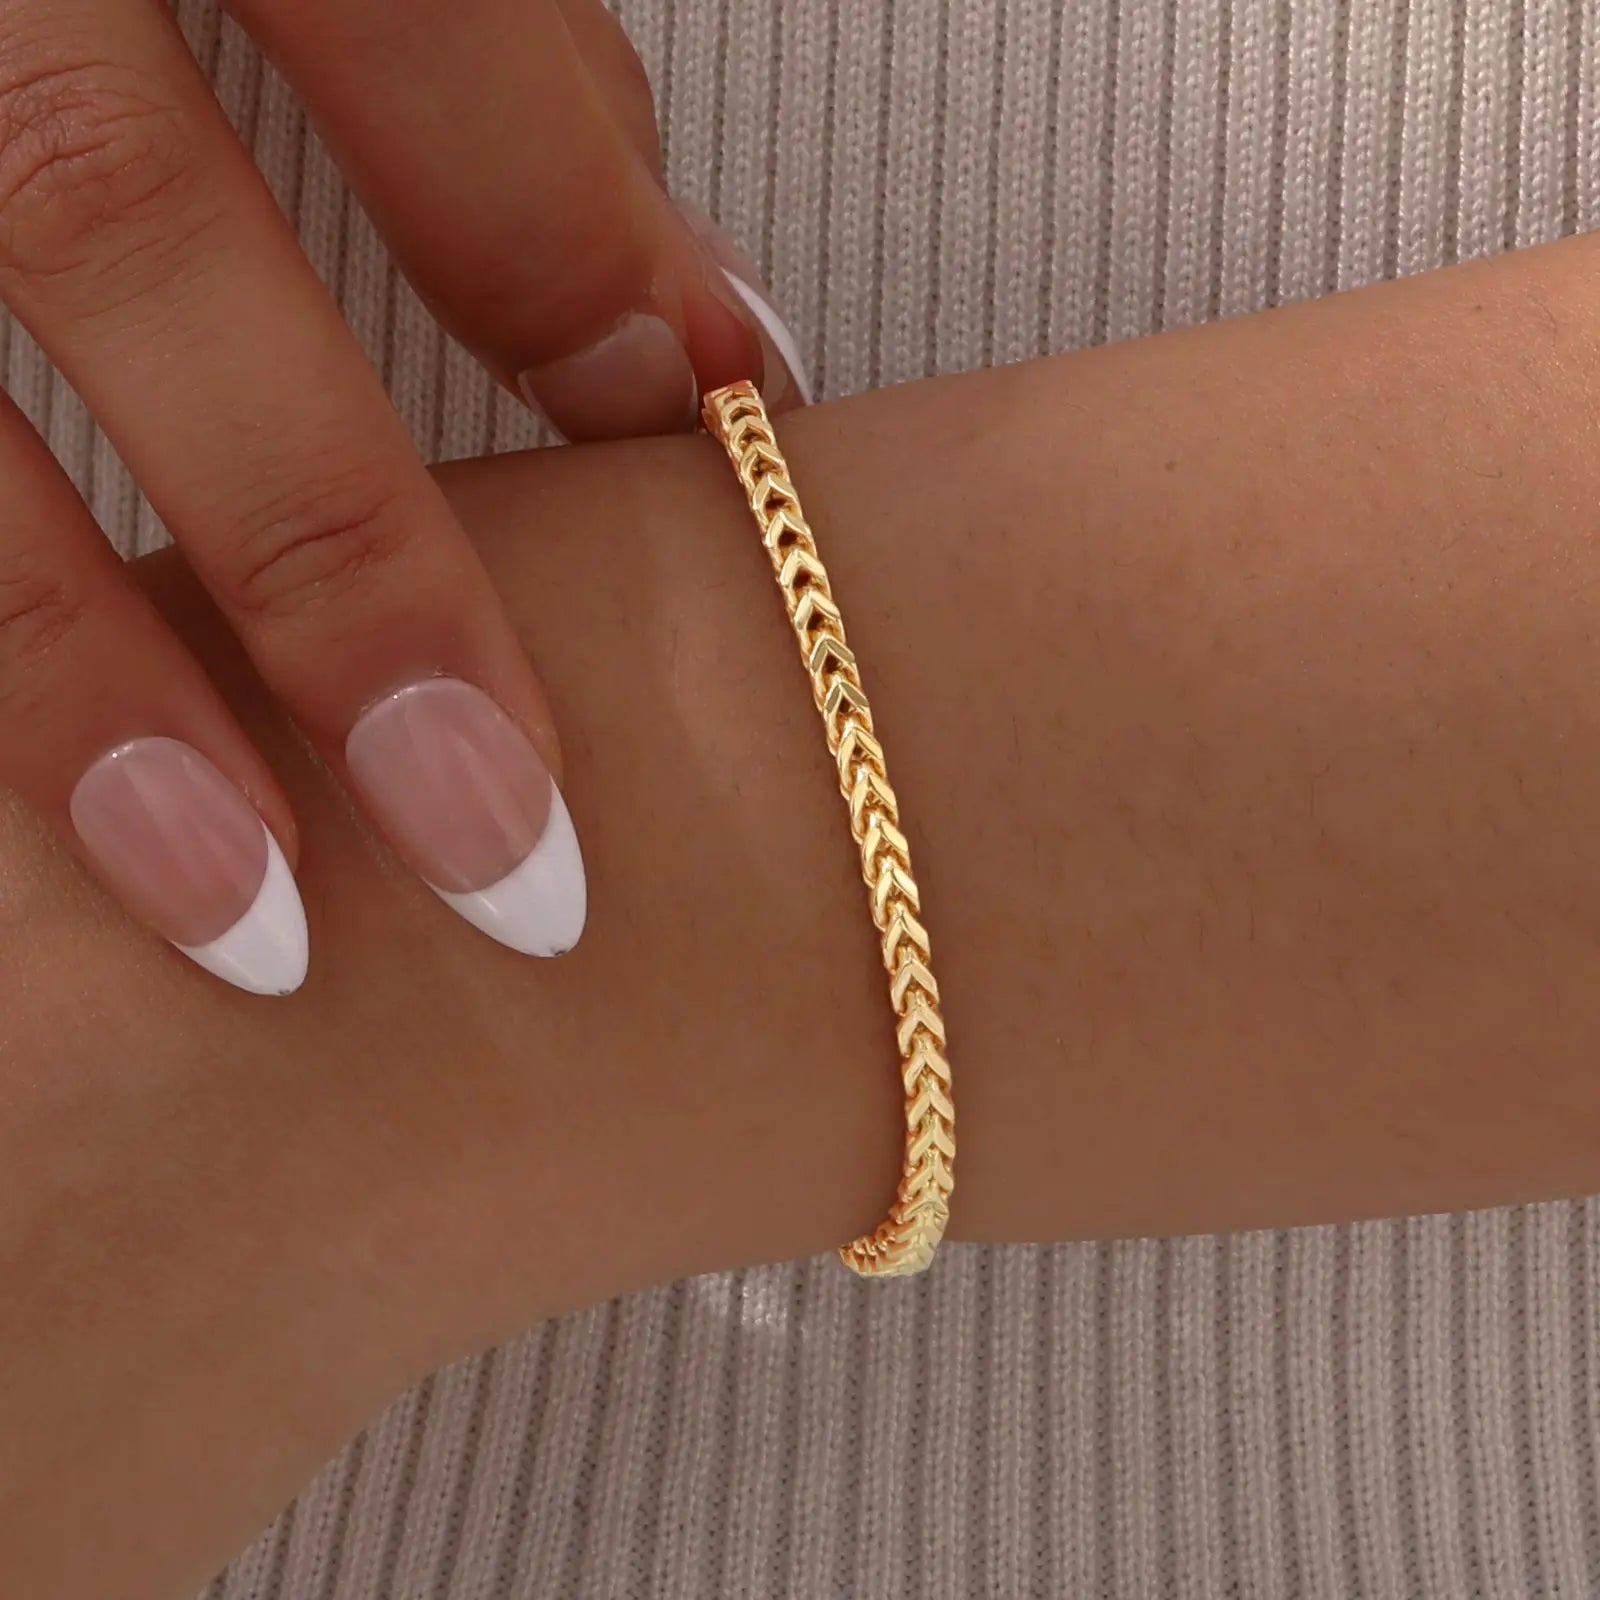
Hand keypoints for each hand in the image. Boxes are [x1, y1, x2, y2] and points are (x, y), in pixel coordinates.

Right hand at [0, 0, 807, 995]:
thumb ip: (493, 56)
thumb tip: (688, 323)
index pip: (408, 20)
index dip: (563, 256)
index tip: (707, 442)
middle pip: (116, 227)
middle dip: (334, 558)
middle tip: (511, 849)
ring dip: (65, 685)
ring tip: (244, 920)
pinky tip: (30, 825)